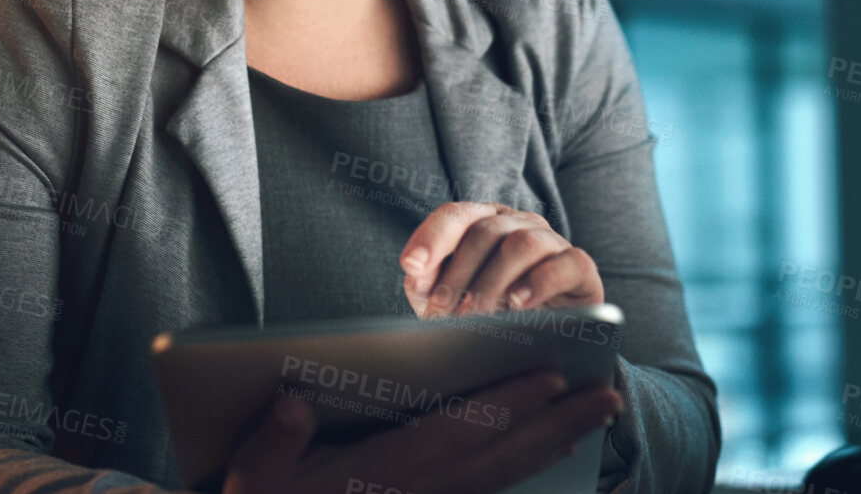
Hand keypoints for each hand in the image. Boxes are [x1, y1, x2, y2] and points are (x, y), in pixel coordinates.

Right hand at [221, 368, 621, 493]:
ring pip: (506, 475)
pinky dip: (527, 467)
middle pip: (501, 456)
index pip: (458, 434)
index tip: (552, 378)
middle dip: (558, 425)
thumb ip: (271, 443)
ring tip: (598, 414)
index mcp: (382, 476)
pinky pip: (491, 489)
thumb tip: (292, 404)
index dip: (507, 407)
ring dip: (555, 443)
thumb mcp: (250, 479)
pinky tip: (553, 448)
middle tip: (611, 397)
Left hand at [399, 202, 602, 317]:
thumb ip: (425, 282)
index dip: (432, 237)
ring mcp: (552, 241)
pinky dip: (540, 282)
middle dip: (457, 275)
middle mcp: (519, 223)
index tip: (411, 266)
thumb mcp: (449, 299)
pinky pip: (566, 263)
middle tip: (441, 313)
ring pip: (523, 243)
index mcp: (484, 222)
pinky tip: (518, 305)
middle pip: (485, 232)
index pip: (455, 215)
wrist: (545, 338)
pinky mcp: (579, 267)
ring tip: (475, 316)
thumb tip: (414, 269)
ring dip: (492, 282)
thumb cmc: (490, 313)